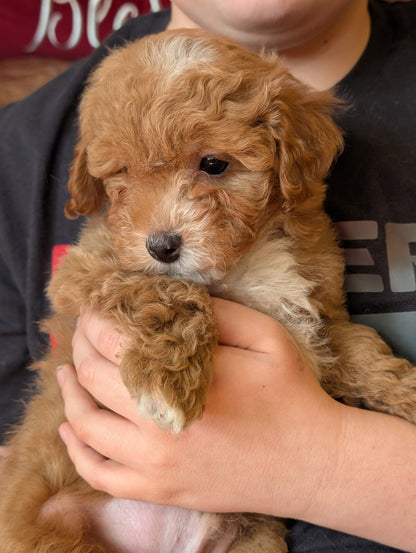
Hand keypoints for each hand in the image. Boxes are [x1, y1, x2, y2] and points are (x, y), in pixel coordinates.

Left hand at [58, 298, 342, 518]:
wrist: (312, 464)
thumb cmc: (292, 395)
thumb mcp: (267, 337)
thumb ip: (218, 312)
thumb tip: (170, 299)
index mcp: (186, 377)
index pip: (115, 340)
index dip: (97, 318)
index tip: (97, 306)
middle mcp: (161, 423)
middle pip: (92, 376)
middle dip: (80, 345)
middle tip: (84, 331)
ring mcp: (156, 465)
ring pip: (85, 424)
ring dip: (69, 392)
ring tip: (67, 371)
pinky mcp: (159, 492)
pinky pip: (98, 475)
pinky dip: (76, 450)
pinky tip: (71, 428)